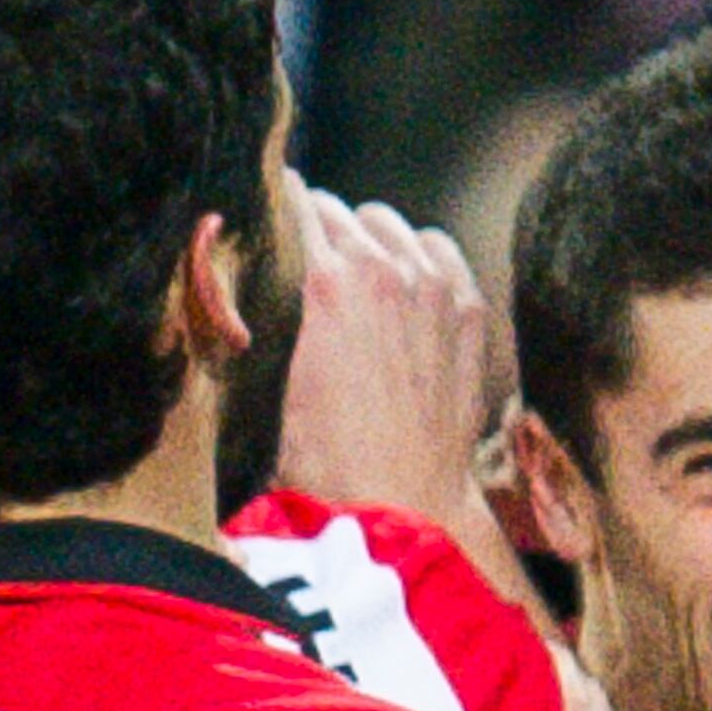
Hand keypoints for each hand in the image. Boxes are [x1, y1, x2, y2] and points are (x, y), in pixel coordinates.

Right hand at [270, 185, 495, 528]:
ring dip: (370, 241)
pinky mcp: (466, 311)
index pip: (296, 206)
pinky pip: (439, 248)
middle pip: (344, 212)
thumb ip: (265, 319)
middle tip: (304, 260)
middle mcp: (385, 269)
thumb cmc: (325, 464)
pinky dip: (419, 256)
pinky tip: (406, 282)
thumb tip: (245, 287)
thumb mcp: (271, 387)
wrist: (401, 505)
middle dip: (321, 230)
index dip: (276, 212)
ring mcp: (434, 287)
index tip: (266, 219)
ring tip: (356, 273)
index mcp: (328, 282)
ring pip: (392, 225)